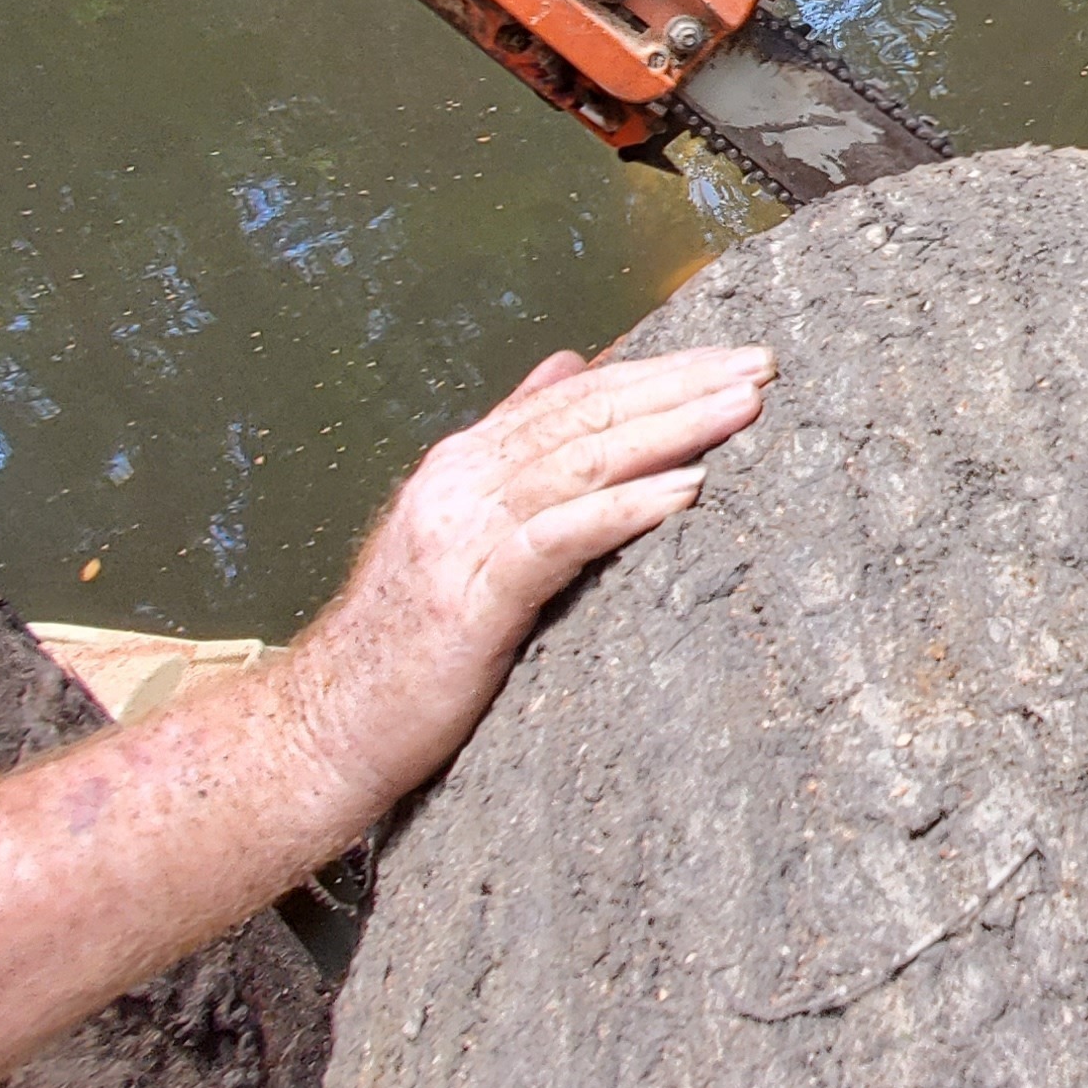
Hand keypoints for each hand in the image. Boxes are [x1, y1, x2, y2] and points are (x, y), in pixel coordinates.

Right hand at [270, 343, 769, 804]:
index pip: (576, 397)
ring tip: (742, 409)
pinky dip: (627, 507)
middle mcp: (461, 483)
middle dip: (681, 386)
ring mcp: (462, 536)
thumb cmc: (405, 640)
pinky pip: (561, 537)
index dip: (658, 372)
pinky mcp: (472, 598)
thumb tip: (569, 364)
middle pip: (588, 416)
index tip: (735, 360)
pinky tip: (686, 490)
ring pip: (582, 462)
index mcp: (464, 463)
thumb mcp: (461, 528)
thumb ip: (512, 446)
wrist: (326, 726)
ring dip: (671, 430)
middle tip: (762, 367)